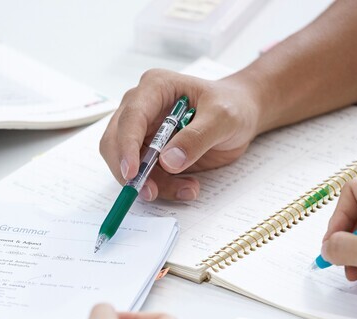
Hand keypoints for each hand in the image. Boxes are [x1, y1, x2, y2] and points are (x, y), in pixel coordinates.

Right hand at [99, 69, 261, 200]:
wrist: (241, 115)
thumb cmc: (232, 106)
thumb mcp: (223, 118)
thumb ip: (197, 138)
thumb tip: (168, 161)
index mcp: (154, 88)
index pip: (130, 117)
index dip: (126, 146)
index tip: (132, 173)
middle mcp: (141, 107)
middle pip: (115, 142)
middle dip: (131, 171)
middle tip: (151, 192)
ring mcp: (142, 131)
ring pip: (127, 164)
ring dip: (151, 183)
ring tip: (187, 188)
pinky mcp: (149, 152)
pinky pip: (144, 176)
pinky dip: (161, 187)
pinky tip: (186, 187)